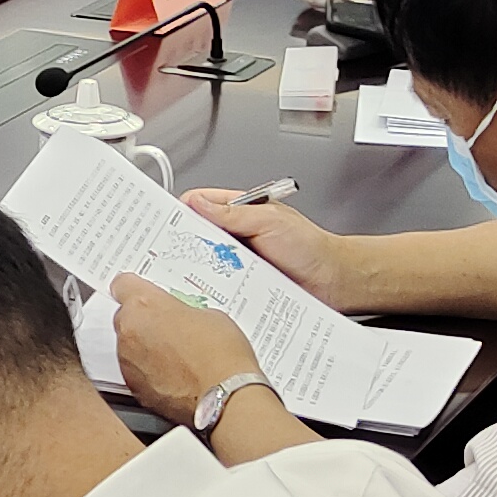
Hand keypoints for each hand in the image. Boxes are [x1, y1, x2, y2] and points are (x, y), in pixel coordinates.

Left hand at [108, 275, 256, 425]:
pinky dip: (150, 373)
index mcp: (145, 305)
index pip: (123, 285)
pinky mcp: (134, 388)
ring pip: (129, 347)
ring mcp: (128, 362)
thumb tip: (180, 318)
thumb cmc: (221, 355)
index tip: (140, 293)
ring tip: (177, 357)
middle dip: (145, 322)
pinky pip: (137, 373)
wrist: (226, 395)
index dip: (134, 289)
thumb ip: (182, 311)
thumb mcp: (208, 314)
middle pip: (126, 318)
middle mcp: (129, 332)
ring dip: (146, 349)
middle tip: (171, 329)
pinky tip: (175, 375)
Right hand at [177, 190, 355, 303]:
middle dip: (183, 243)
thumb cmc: (310, 246)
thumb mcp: (270, 221)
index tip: (163, 221)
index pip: (199, 204)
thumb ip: (233, 213)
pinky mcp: (241, 286)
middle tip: (170, 251)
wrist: (333, 281)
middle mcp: (235, 236)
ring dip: (198, 269)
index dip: (179, 211)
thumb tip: (198, 203)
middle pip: (196, 236)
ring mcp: (236, 262)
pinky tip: (208, 293)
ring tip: (188, 273)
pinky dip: (213, 289)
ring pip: (204, 263)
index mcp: (240, 211)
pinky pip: (219, 287)